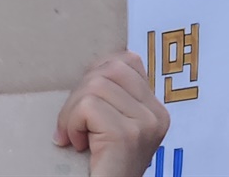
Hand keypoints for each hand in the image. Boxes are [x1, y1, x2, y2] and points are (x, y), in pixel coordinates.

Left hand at [55, 51, 168, 176]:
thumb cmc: (104, 171)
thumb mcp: (116, 130)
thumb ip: (115, 102)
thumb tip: (95, 69)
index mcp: (156, 110)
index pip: (128, 62)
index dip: (97, 72)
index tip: (84, 99)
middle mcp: (156, 114)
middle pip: (110, 68)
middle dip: (80, 92)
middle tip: (72, 123)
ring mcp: (144, 124)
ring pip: (96, 85)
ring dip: (72, 111)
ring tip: (74, 135)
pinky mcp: (127, 135)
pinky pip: (88, 107)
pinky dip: (72, 123)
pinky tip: (77, 144)